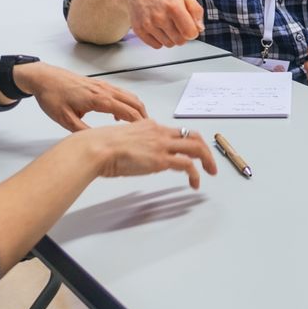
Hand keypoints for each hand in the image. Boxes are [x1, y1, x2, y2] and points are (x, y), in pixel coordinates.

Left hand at [13, 62, 146, 131]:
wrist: (44, 78)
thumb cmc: (52, 95)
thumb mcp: (64, 119)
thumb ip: (82, 131)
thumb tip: (96, 141)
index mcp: (97, 99)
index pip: (126, 110)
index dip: (137, 122)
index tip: (144, 132)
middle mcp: (103, 90)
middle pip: (133, 101)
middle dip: (143, 115)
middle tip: (146, 129)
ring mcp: (102, 86)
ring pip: (128, 96)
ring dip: (136, 108)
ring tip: (138, 123)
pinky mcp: (98, 84)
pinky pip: (120, 93)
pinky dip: (127, 103)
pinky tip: (120, 114)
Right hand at [79, 119, 216, 188]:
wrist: (97, 148)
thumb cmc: (100, 146)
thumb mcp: (120, 138)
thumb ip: (132, 143)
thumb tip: (132, 152)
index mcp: (149, 126)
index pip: (175, 131)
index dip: (187, 141)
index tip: (191, 151)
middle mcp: (159, 132)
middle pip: (192, 136)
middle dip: (204, 149)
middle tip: (209, 162)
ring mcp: (162, 145)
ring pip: (195, 148)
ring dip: (207, 160)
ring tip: (210, 172)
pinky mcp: (161, 159)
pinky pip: (187, 165)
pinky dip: (195, 174)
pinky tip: (195, 183)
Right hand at [120, 0, 204, 48]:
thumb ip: (196, 11)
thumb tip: (200, 28)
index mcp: (174, 6)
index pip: (190, 33)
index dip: (193, 32)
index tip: (189, 27)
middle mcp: (160, 16)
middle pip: (180, 41)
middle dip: (182, 36)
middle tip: (178, 25)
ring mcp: (148, 24)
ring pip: (168, 45)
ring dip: (171, 38)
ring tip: (167, 25)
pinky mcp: (139, 30)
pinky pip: (156, 46)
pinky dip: (159, 40)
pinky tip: (158, 28)